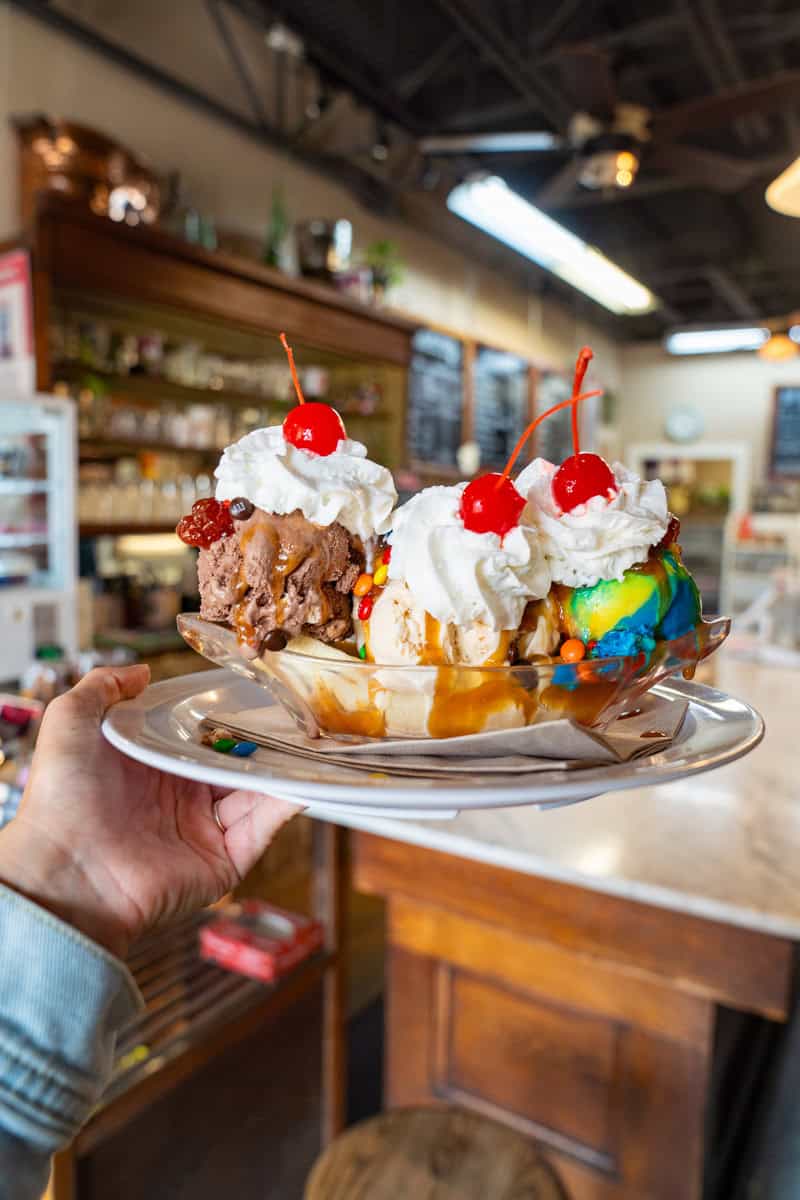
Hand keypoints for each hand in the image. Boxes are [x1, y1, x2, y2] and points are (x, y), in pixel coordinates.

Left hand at [0, 666, 300, 958]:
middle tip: (290, 712)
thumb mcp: (71, 721)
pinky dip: (286, 802)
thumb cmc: (62, 797)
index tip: (253, 690)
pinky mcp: (223, 861)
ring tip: (306, 740)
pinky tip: (301, 778)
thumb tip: (143, 672)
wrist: (68, 871)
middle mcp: (180, 797)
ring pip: (256, 791)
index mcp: (151, 765)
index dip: (226, 713)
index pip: (201, 734)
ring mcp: (204, 830)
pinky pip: (263, 827)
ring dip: (281, 766)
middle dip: (262, 738)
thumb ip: (103, 686)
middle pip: (234, 761)